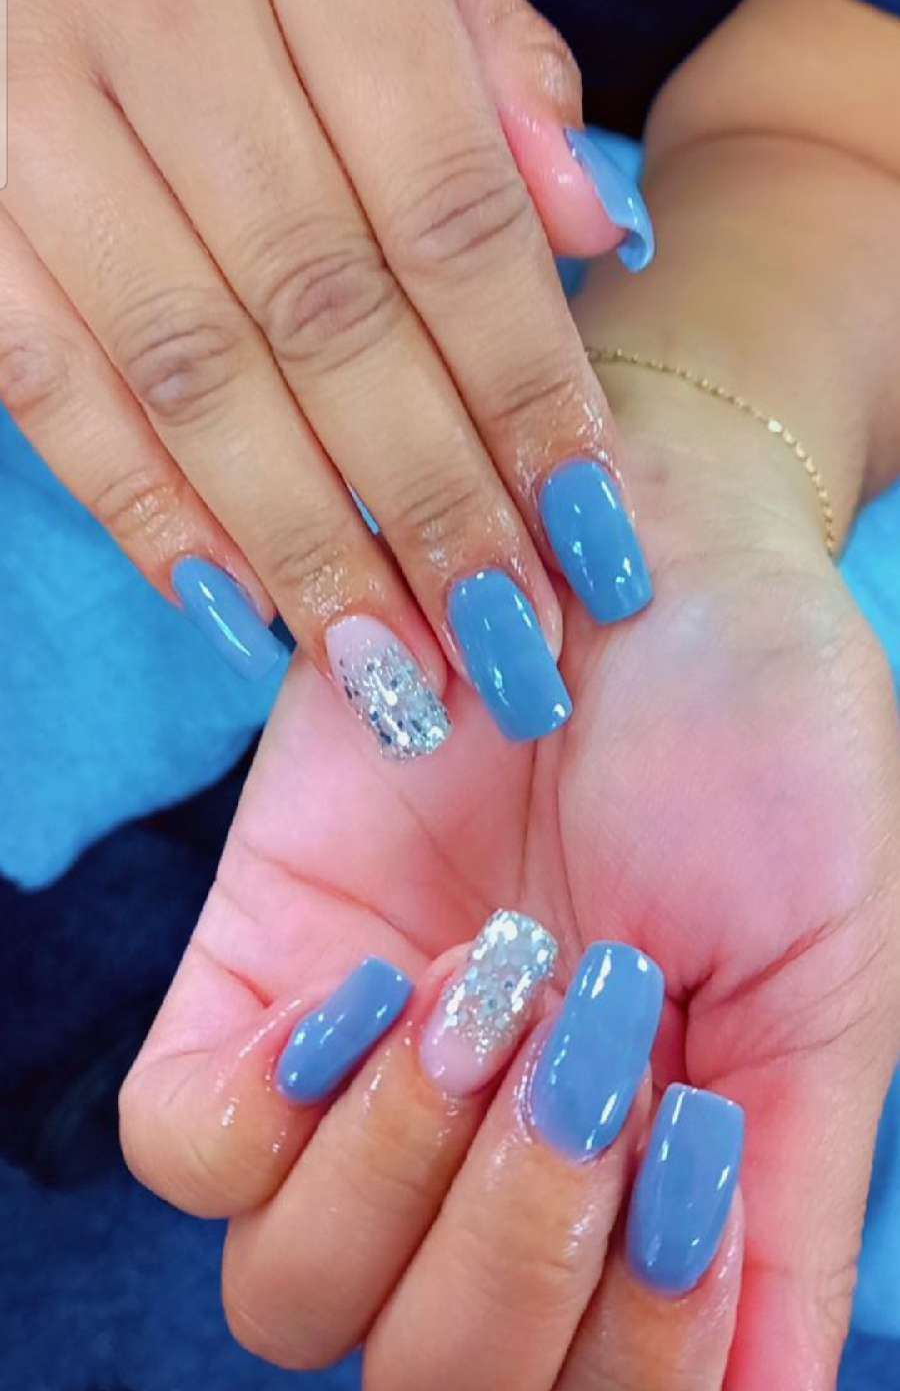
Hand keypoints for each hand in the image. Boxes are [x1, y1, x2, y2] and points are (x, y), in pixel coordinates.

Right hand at [0, 0, 653, 745]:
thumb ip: (481, 48)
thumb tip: (589, 239)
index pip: (449, 199)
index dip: (527, 386)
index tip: (587, 526)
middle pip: (329, 304)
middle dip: (429, 499)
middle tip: (506, 640)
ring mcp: (15, 68)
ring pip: (187, 361)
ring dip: (299, 537)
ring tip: (390, 662)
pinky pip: (40, 369)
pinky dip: (139, 499)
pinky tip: (230, 597)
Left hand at [121, 367, 899, 1387]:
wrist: (645, 541)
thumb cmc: (768, 744)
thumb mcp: (821, 978)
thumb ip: (787, 1198)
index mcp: (633, 1180)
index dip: (631, 1343)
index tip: (691, 1142)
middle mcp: (484, 1155)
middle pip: (426, 1372)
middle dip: (520, 1242)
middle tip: (596, 1033)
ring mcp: (356, 1075)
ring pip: (286, 1295)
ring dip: (407, 1164)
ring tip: (500, 975)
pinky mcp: (251, 962)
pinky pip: (180, 1135)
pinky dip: (275, 1101)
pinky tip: (380, 978)